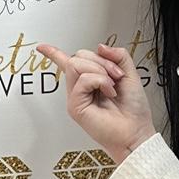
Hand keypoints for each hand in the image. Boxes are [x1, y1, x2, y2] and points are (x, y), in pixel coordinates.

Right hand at [38, 43, 156, 163]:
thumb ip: (118, 56)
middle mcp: (81, 88)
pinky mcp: (75, 106)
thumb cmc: (133, 110)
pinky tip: (108, 92)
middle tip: (116, 75)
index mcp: (91, 80)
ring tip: (112, 86)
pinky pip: (83, 80)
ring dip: (100, 70)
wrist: (137, 131)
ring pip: (76, 65)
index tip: (42, 47)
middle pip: (77, 57)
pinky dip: (99, 81)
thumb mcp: (129, 74)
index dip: (54, 53)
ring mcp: (76, 97)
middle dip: (100, 60)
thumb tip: (100, 46)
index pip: (69, 63)